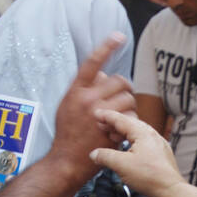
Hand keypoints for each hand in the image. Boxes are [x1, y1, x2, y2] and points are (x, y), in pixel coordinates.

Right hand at [52, 35, 135, 185]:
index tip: (119, 36)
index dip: (106, 47)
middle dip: (125, 87)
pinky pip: (130, 117)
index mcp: (76, 91)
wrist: (66, 160)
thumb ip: (83, 89)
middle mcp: (87, 99)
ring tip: (122, 115)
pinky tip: (121, 128)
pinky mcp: (110, 128)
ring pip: (127, 98)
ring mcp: (99, 114)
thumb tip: (102, 74)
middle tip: (124, 96)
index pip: (92, 63)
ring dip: (129, 105)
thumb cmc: (67, 133)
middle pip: (119, 80)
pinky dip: (130, 121)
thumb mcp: (67, 106)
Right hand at [90, 107, 183, 196]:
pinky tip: (127, 150)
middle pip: (130, 125)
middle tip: (102, 126)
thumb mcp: (121, 165)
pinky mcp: (160, 156)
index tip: (97, 114)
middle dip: (114, 124)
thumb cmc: (150, 177)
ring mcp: (158, 145)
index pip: (121, 120)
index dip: (107, 116)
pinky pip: (143, 143)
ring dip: (123, 134)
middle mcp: (152, 135)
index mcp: (143, 133)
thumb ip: (105, 157)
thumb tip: (95, 154)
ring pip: (137, 134)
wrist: (170, 191)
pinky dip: (131, 143)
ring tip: (112, 137)